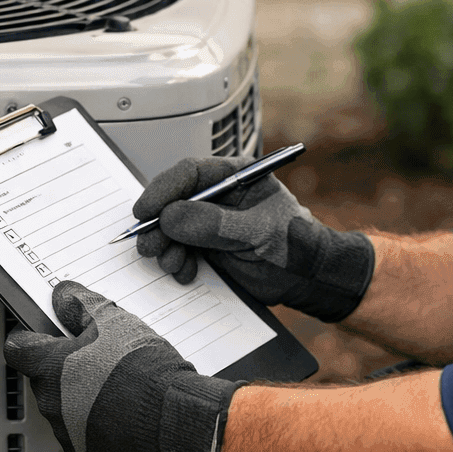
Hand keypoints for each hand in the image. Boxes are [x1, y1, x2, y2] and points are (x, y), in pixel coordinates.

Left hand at [3, 281, 243, 451]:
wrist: (175, 419)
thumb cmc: (145, 369)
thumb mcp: (114, 321)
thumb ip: (80, 305)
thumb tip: (63, 295)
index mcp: (50, 368)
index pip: (18, 348)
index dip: (30, 337)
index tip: (42, 334)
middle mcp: (51, 403)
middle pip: (46, 378)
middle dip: (66, 367)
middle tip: (98, 356)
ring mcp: (67, 433)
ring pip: (65, 407)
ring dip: (82, 396)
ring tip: (119, 385)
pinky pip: (84, 434)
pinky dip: (98, 424)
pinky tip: (125, 411)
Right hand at [132, 157, 375, 322]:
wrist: (307, 278)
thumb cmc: (294, 245)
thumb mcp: (257, 232)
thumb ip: (216, 224)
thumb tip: (172, 216)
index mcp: (236, 176)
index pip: (190, 173)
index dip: (163, 190)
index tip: (145, 211)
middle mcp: (219, 196)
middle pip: (174, 200)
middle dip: (159, 224)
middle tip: (150, 245)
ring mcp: (211, 221)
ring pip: (172, 227)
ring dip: (165, 247)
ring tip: (172, 263)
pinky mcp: (207, 246)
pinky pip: (180, 249)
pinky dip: (176, 262)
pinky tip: (185, 272)